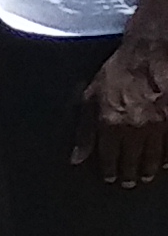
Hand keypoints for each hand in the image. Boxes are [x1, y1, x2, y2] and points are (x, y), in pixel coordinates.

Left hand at [82, 31, 167, 187]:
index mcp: (110, 124)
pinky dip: (167, 158)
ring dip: (148, 170)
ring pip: (153, 158)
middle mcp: (135, 129)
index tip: (111, 178)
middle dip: (129, 175)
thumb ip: (84, 130)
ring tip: (144, 177)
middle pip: (132, 161)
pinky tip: (164, 163)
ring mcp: (158, 125)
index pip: (108, 157)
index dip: (110, 170)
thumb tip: (76, 158)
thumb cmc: (118, 71)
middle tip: (128, 183)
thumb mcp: (91, 97)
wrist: (150, 53)